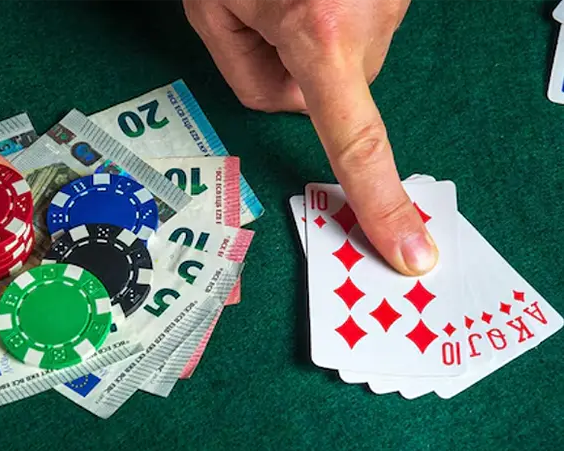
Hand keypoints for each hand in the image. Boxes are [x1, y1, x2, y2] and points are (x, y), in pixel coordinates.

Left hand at [184, 0, 437, 275]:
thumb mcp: (213, 10)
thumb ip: (248, 76)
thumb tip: (292, 101)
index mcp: (320, 31)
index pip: (356, 141)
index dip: (380, 203)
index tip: (410, 253)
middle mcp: (372, 19)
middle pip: (331, 94)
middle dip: (296, 72)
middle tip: (265, 16)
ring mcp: (394, 0)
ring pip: (347, 61)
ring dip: (313, 40)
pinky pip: (361, 30)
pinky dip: (333, 18)